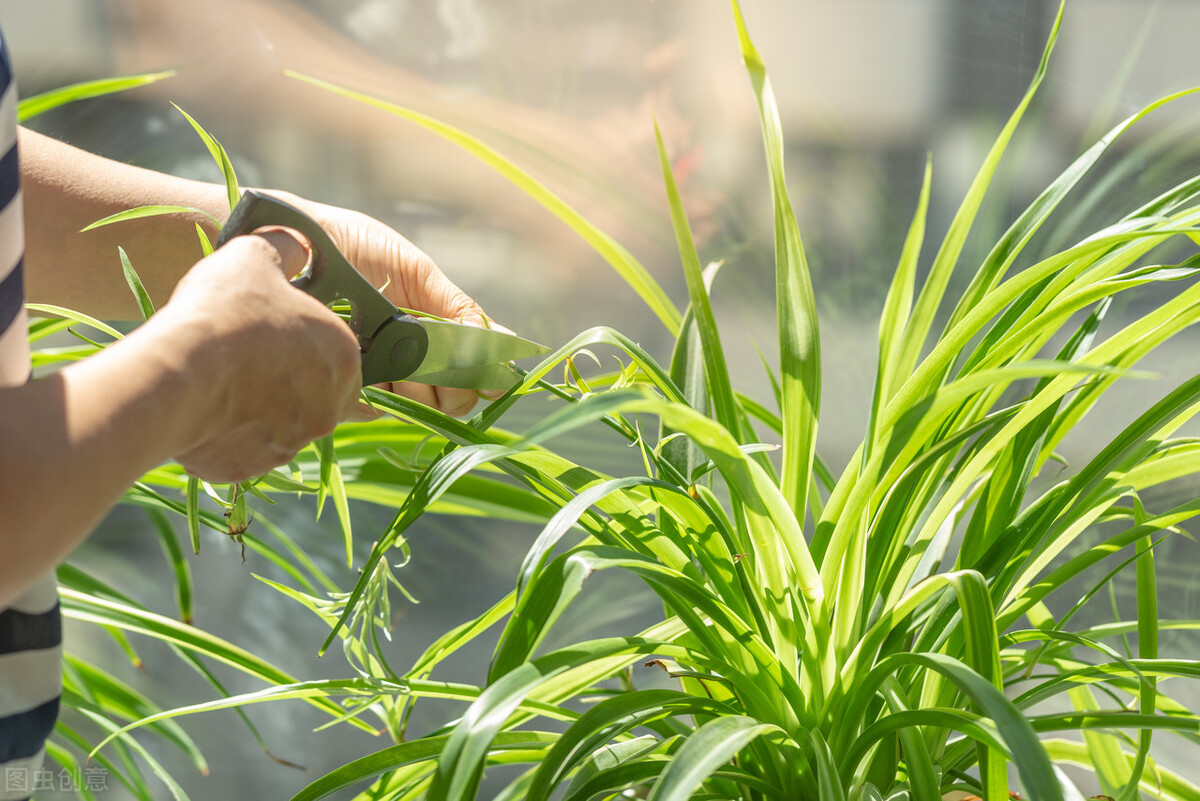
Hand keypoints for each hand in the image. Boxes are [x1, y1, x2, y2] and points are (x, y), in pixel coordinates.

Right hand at [159, 229, 362, 481]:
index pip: (338, 352)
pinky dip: (227, 434)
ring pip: (280, 425)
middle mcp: (329, 409)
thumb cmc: (226, 310)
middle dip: (286, 380)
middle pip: (315, 393)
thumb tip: (295, 247)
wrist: (178, 373)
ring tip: (218, 381)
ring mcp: (291, 444)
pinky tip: (202, 410)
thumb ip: (285, 252)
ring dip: (257, 408)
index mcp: (344, 358)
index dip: (305, 341)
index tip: (274, 332)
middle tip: (246, 358)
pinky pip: (243, 449)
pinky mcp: (251, 468)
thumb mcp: (257, 257)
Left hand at [288, 195, 494, 417]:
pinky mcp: (343, 385)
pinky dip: (377, 385)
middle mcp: (411, 360)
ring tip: (387, 347)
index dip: (484, 378)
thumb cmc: (354, 246)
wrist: (294, 239)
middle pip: (454, 399)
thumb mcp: (415, 272)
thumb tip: (508, 345)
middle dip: (452, 384)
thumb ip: (457, 308)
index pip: (475, 373)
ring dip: (414, 383)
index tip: (489, 378)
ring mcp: (379, 376)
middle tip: (430, 357)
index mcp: (435, 330)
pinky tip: (361, 356)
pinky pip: (375, 405)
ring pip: (420, 406)